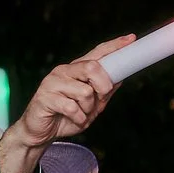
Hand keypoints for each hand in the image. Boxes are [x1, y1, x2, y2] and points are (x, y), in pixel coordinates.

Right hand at [1, 39, 130, 172]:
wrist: (42, 133)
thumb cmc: (67, 116)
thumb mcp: (92, 104)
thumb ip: (104, 90)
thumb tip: (121, 76)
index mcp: (76, 70)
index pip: (97, 52)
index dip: (114, 46)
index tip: (131, 39)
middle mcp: (63, 71)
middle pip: (92, 67)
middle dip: (103, 86)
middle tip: (101, 99)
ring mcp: (52, 82)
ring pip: (84, 91)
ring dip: (89, 109)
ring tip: (81, 114)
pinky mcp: (44, 97)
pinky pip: (72, 107)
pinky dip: (78, 118)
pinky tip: (72, 119)